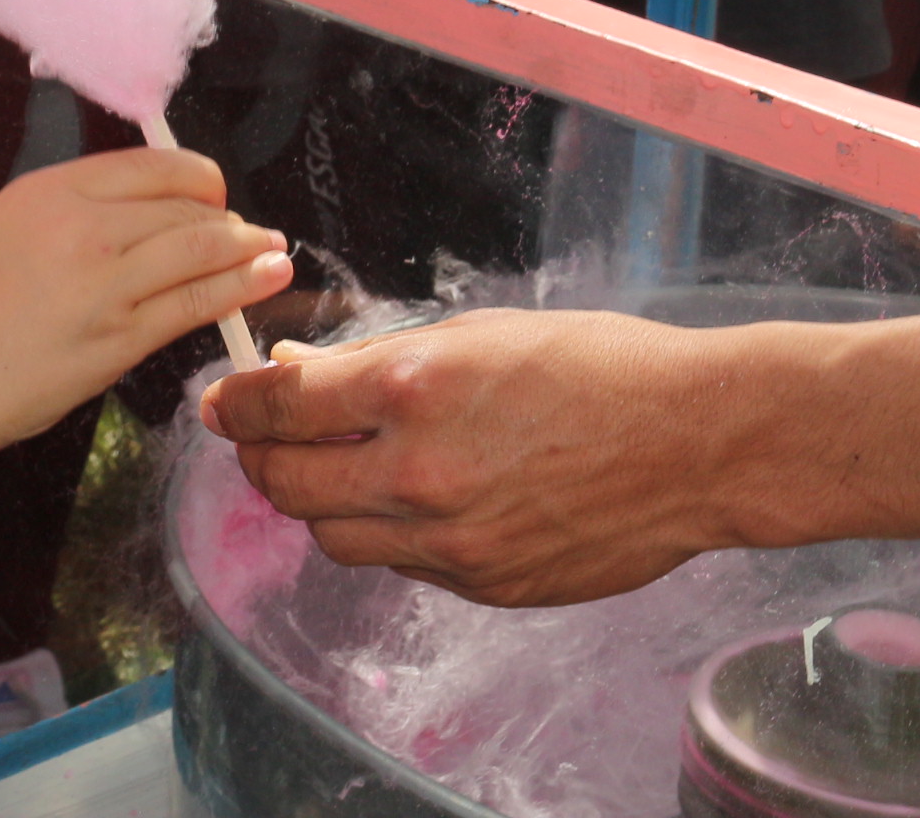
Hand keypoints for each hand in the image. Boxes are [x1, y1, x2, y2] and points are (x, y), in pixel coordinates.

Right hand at [0, 148, 288, 476]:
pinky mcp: (116, 341)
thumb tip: (136, 206)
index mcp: (47, 190)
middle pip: (184, 206)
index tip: (213, 194)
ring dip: (248, 249)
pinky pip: (194, 303)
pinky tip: (265, 280)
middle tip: (249, 232)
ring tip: (273, 254)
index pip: (151, 166)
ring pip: (201, 249)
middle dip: (227, 218)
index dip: (196, 178)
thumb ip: (64, 210)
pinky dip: (240, 288)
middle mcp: (79, 227)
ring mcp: (101, 285)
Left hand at [198, 310, 740, 607]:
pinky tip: (415, 502)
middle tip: (260, 441)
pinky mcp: (487, 584)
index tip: (221, 403)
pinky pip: (402, 565)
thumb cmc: (596, 366)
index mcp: (411, 390)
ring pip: (332, 536)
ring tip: (338, 471)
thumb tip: (296, 374)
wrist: (698, 442)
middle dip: (259, 459)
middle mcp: (420, 472)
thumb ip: (377, 363)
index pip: (276, 407)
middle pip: (284, 485)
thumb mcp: (474, 335)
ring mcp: (453, 539)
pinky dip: (389, 535)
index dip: (234, 405)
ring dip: (318, 503)